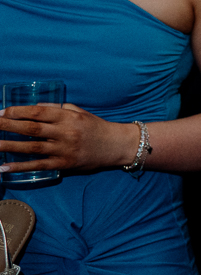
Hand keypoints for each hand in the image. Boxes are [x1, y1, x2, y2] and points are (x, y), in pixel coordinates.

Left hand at [0, 104, 137, 173]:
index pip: (38, 112)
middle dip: (7, 126)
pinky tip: (4, 167)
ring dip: (8, 146)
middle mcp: (65, 133)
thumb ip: (57, 109)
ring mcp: (64, 150)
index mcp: (68, 117)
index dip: (18, 112)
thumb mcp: (79, 112)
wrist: (116, 145)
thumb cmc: (96, 127)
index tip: (2, 112)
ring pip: (31, 148)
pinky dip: (20, 167)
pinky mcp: (63, 164)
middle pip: (31, 129)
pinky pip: (38, 166)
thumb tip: (33, 107)